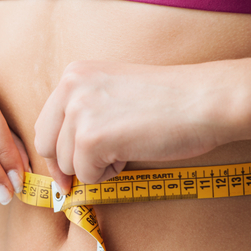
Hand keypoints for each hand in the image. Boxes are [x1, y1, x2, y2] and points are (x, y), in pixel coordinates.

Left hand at [34, 60, 229, 190]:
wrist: (205, 100)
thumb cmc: (170, 100)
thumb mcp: (114, 91)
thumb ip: (86, 111)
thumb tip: (62, 155)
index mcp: (74, 74)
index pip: (45, 123)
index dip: (56, 151)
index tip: (67, 170)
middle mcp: (70, 88)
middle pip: (46, 145)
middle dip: (66, 166)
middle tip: (91, 174)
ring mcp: (79, 113)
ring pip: (67, 164)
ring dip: (95, 168)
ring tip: (128, 149)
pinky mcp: (91, 139)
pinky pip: (87, 175)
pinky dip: (108, 175)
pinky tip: (132, 154)